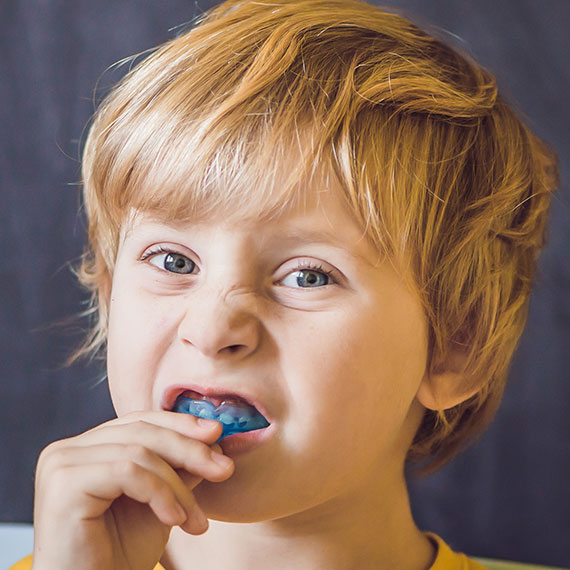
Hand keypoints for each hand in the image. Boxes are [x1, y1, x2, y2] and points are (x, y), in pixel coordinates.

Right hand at [31, 411, 233, 569]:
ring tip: (195, 519)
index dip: (180, 424)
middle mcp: (67, 449)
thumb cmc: (119, 555)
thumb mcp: (160, 502)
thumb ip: (178, 468)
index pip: (140, 421)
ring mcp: (60, 463)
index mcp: (86, 448)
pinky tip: (174, 520)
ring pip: (139, 452)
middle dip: (190, 449)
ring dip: (178, 484)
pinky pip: (127, 471)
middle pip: (142, 431)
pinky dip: (159, 493)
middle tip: (225, 469)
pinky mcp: (63, 483)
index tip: (218, 433)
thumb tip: (214, 438)